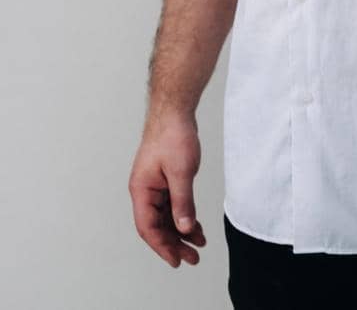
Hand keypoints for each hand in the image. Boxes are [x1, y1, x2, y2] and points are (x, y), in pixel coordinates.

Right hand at [129, 112, 205, 267]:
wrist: (175, 112)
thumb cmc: (173, 136)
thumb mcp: (181, 172)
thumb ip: (183, 202)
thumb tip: (184, 227)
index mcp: (141, 190)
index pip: (148, 227)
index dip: (162, 246)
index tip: (177, 260)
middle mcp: (144, 191)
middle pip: (157, 226)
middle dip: (174, 244)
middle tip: (193, 258)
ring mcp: (154, 187)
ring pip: (166, 217)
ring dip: (181, 232)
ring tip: (199, 246)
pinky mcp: (165, 181)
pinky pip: (172, 206)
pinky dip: (184, 217)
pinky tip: (197, 227)